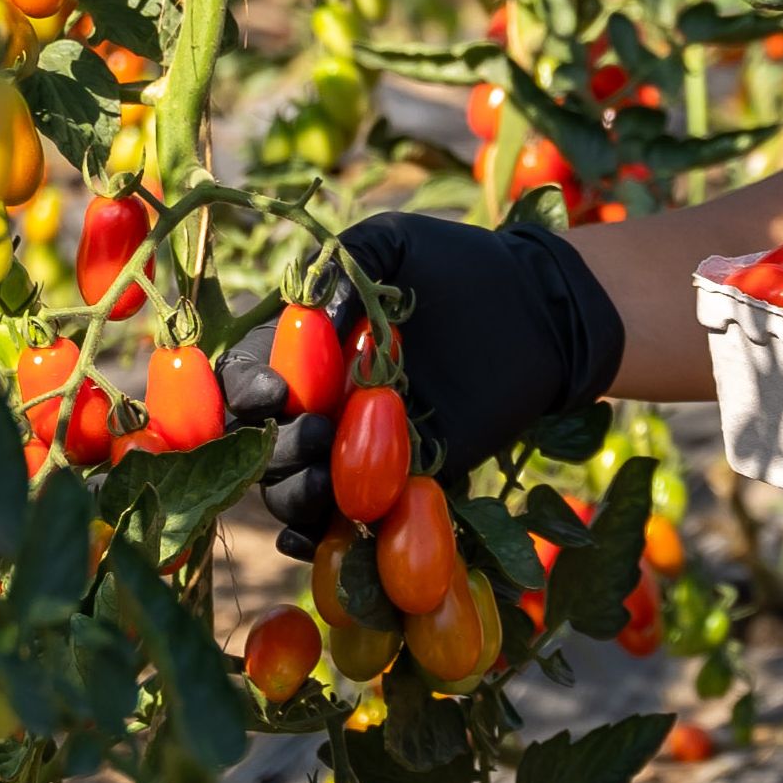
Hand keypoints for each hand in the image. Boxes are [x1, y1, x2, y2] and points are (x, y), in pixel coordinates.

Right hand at [220, 213, 626, 558]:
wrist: (540, 309)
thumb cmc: (461, 266)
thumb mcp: (393, 243)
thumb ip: (341, 265)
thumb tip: (308, 320)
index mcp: (303, 350)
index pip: (243, 378)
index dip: (243, 391)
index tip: (273, 393)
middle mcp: (319, 403)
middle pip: (260, 444)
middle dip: (275, 447)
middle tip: (315, 433)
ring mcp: (357, 448)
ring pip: (294, 489)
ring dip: (295, 493)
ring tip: (328, 481)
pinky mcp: (404, 482)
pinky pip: (351, 521)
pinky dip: (319, 539)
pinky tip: (311, 538)